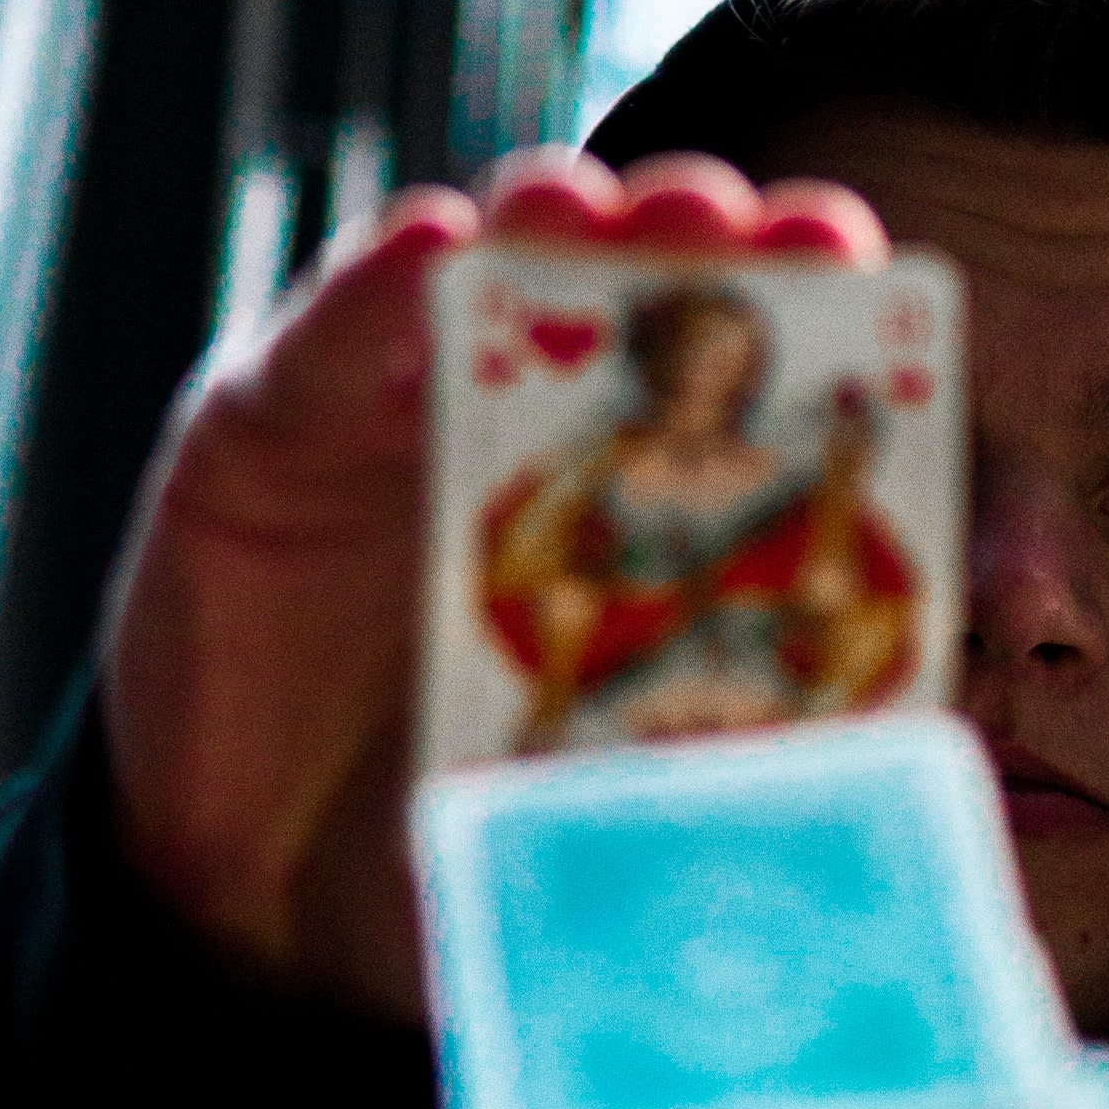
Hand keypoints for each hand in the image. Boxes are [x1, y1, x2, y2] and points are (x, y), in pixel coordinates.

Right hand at [98, 147, 885, 1018]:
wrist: (248, 894)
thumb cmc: (442, 845)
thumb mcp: (595, 820)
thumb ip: (709, 777)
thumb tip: (860, 764)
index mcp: (636, 508)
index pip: (736, 367)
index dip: (790, 298)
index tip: (847, 258)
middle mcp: (528, 430)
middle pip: (621, 285)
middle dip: (680, 235)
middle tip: (724, 226)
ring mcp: (395, 408)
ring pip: (482, 273)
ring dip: (544, 224)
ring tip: (586, 214)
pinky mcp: (269, 419)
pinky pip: (326, 334)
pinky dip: (375, 286)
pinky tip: (431, 249)